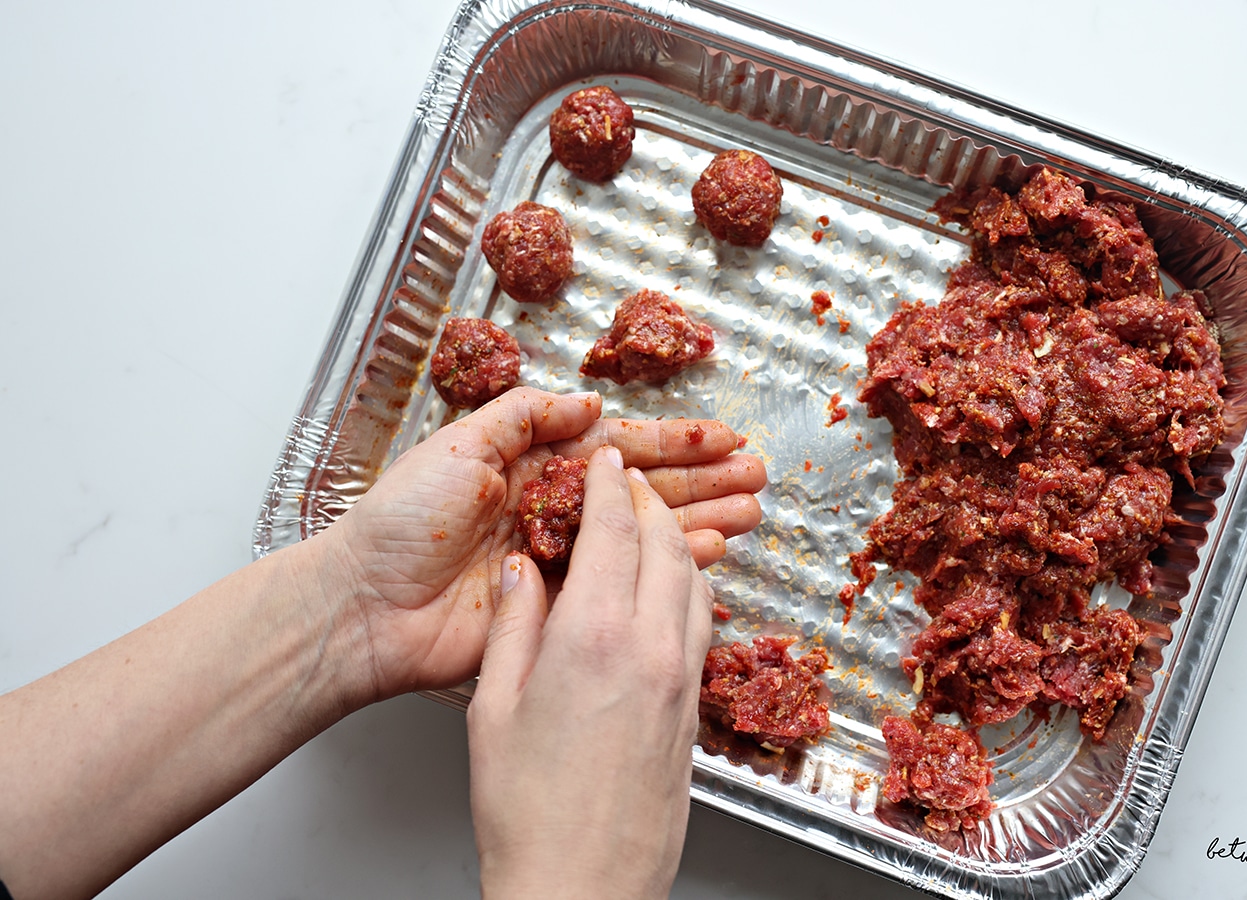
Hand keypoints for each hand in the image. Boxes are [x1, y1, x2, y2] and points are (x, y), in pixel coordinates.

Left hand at [314, 387, 764, 702]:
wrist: (368, 605)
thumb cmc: (402, 521)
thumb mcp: (460, 444)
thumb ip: (525, 416)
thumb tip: (588, 401)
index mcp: (534, 464)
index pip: (620, 448)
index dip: (674, 443)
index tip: (723, 438)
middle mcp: (557, 508)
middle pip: (646, 491)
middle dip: (704, 482)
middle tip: (757, 476)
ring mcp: (563, 558)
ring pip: (647, 536)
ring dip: (700, 522)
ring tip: (751, 513)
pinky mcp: (562, 605)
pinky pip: (626, 582)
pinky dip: (670, 570)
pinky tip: (709, 557)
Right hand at [468, 445, 713, 899]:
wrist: (581, 887)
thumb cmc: (526, 811)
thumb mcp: (493, 707)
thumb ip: (513, 625)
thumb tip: (520, 572)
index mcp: (593, 637)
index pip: (614, 531)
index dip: (611, 484)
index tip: (606, 459)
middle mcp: (651, 649)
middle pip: (666, 544)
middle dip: (649, 500)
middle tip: (630, 478)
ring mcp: (681, 680)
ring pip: (695, 582)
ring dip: (677, 540)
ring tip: (656, 523)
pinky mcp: (693, 711)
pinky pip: (702, 625)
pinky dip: (689, 588)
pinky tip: (671, 593)